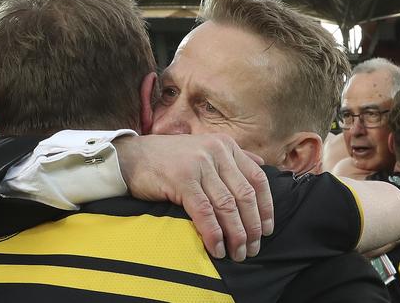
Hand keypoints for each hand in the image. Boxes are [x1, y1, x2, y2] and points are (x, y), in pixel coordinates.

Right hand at [113, 133, 273, 261]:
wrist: (131, 156)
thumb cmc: (170, 158)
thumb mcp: (205, 149)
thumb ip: (233, 157)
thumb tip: (261, 163)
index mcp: (227, 146)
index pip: (257, 179)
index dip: (266, 208)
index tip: (267, 230)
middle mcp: (217, 152)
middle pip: (245, 195)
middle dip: (252, 226)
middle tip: (253, 248)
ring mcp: (200, 164)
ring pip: (227, 206)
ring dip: (236, 234)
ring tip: (238, 253)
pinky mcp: (182, 179)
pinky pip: (205, 212)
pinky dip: (214, 233)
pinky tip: (217, 248)